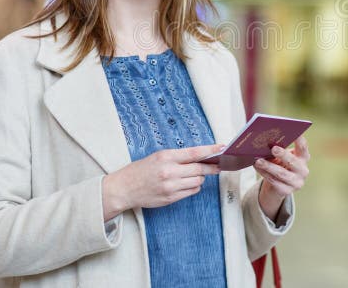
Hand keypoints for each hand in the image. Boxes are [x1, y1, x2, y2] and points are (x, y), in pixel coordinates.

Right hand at [102, 144, 222, 219]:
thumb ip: (178, 157)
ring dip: (200, 177)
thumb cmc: (142, 170)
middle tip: (218, 165)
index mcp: (166, 157)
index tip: (222, 148)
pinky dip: (194, 186)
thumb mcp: (158, 157)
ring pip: (198, 181)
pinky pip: (191, 191)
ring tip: (195, 174)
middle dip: (211, 167)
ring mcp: (170, 187)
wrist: (124, 189)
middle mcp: (169, 172)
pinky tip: (188, 183)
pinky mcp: (171, 198)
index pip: (194, 153)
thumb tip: (200, 156)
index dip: (210, 150)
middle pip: (199, 169)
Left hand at [255, 136, 309, 220]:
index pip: (303, 147)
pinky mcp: (286, 191)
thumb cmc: (280, 164)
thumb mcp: (281, 156)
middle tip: (273, 148)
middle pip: (293, 161)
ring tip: (258, 160)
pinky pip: (274, 182)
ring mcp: (296, 182)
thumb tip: (264, 139)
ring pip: (281, 173)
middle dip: (283, 155)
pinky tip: (257, 167)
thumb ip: (278, 147)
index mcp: (303, 157)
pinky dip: (264, 174)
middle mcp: (303, 170)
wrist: (278, 186)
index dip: (299, 140)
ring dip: (269, 166)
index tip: (293, 131)